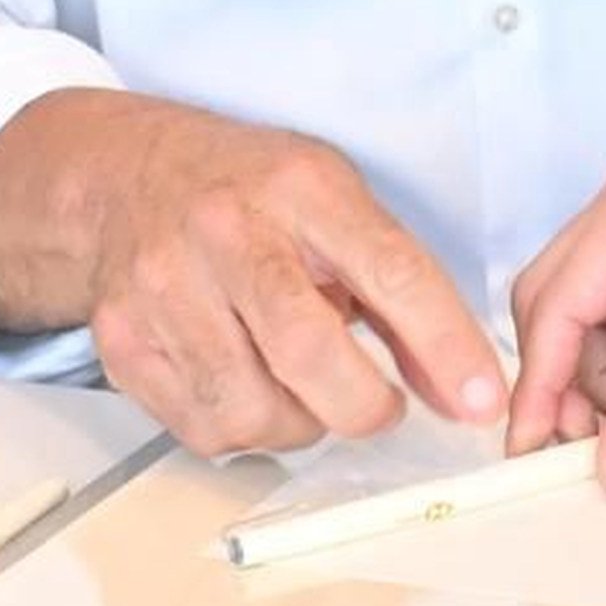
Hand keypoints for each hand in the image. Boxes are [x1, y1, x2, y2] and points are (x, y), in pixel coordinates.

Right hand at [0, 94, 500, 457]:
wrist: (125, 175)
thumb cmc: (251, 193)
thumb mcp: (337, 205)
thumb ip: (400, 296)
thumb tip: (461, 390)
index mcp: (301, 186)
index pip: (390, 270)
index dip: (444, 344)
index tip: (483, 399)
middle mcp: (227, 232)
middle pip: (308, 352)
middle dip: (364, 406)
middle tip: (382, 406)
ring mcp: (164, 288)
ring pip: (252, 411)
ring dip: (300, 422)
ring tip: (302, 382)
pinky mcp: (122, 342)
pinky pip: (203, 430)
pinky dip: (244, 426)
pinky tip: (249, 381)